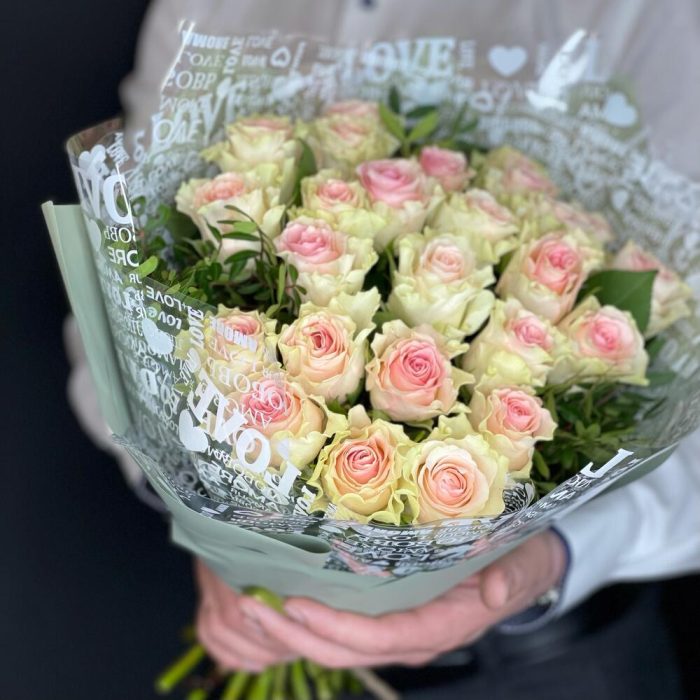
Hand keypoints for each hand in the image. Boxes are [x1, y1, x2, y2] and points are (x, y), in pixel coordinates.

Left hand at [197, 530, 566, 669]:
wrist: (527, 566)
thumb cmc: (523, 561)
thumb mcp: (525, 564)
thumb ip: (513, 577)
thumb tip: (493, 591)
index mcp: (443, 624)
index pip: (382, 636)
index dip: (337, 626)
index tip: (294, 604)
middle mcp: (415, 635)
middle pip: (347, 648)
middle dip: (296, 634)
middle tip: (250, 607)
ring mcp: (400, 628)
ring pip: (339, 644)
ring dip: (293, 630)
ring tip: (251, 606)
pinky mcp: (391, 614)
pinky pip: (345, 627)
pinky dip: (310, 618)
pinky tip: (280, 597)